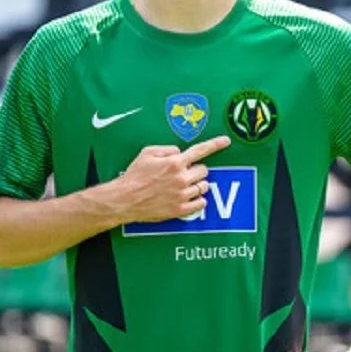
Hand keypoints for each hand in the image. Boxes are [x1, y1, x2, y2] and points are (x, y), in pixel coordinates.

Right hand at [115, 135, 230, 223]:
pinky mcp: (180, 209)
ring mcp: (182, 195)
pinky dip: (197, 200)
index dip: (215, 144)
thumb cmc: (134, 176)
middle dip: (196, 171)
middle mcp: (181, 178)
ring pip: (203, 187)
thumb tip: (179, 153)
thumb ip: (167, 149)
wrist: (124, 199)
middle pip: (203, 171)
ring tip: (182, 186)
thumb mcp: (147, 153)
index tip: (226, 141)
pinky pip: (201, 203)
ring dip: (197, 185)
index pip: (200, 150)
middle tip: (183, 174)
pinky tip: (188, 197)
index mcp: (174, 162)